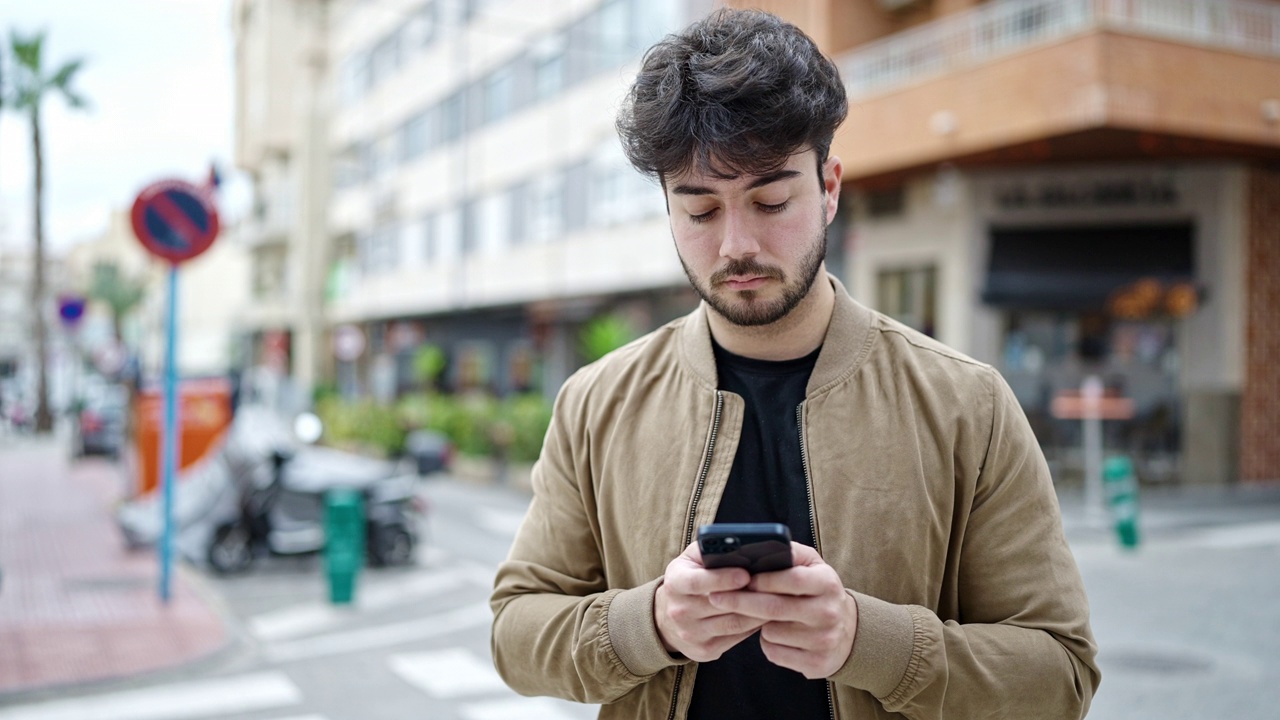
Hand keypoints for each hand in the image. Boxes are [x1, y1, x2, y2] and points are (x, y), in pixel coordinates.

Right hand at [654, 542, 766, 661]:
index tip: (746, 574)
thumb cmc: (689, 578)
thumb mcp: (692, 559)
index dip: (723, 578)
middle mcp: (679, 611)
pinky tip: (767, 614)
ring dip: (759, 612)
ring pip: (734, 623)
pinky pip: (737, 637)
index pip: (697, 582)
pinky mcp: (704, 650)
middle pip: (721, 605)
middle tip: (775, 586)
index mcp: (674, 583)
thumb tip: (743, 547)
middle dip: (750, 595)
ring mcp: (691, 634)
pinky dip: (754, 625)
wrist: (667, 617)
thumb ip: (712, 550)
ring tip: (777, 598)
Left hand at [707, 542, 857, 678]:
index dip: (762, 579)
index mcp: (828, 583)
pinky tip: (775, 633)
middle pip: (774, 608)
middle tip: (715, 597)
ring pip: (770, 631)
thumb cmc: (818, 591)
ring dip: (756, 623)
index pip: (790, 579)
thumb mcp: (812, 566)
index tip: (739, 577)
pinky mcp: (815, 664)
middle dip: (740, 601)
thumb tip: (755, 547)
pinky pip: (774, 652)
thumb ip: (788, 553)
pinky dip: (767, 642)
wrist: (846, 632)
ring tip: (762, 615)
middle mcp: (829, 612)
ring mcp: (824, 641)